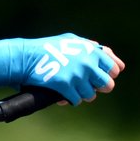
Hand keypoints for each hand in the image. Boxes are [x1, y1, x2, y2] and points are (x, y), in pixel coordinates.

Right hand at [0, 35, 124, 104]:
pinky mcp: (65, 86)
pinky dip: (70, 99)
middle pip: (107, 84)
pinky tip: (64, 96)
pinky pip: (76, 100)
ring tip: (74, 91)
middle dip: (98, 87)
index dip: (109, 75)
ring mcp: (77, 75)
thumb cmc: (46, 48)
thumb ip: (89, 46)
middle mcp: (88, 63)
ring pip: (91, 95)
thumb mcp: (70, 40)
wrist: (26, 57)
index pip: (114, 68)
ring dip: (83, 95)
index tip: (102, 78)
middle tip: (89, 87)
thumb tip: (105, 52)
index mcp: (92, 51)